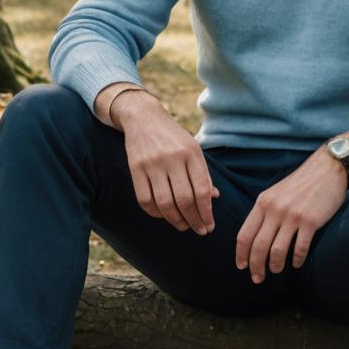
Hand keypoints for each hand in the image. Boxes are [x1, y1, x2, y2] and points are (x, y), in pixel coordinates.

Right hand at [113, 91, 218, 234]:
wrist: (143, 117)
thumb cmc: (173, 137)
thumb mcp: (193, 149)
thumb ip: (202, 173)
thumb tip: (213, 199)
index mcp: (191, 152)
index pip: (201, 189)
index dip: (206, 212)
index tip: (210, 226)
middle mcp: (172, 158)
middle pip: (184, 199)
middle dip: (194, 220)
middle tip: (199, 230)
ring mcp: (152, 163)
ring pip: (164, 203)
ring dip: (176, 220)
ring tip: (183, 226)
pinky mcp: (135, 168)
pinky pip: (145, 199)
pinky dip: (155, 213)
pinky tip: (164, 216)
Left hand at [235, 148, 346, 282]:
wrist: (327, 169)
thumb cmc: (301, 184)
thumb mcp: (275, 193)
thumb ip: (265, 211)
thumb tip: (254, 237)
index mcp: (263, 202)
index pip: (245, 234)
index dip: (241, 254)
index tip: (241, 266)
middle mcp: (275, 209)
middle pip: (258, 246)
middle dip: (255, 266)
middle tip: (257, 278)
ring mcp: (292, 215)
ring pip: (277, 250)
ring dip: (275, 266)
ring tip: (276, 271)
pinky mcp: (310, 221)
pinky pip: (300, 248)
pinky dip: (297, 260)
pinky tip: (297, 264)